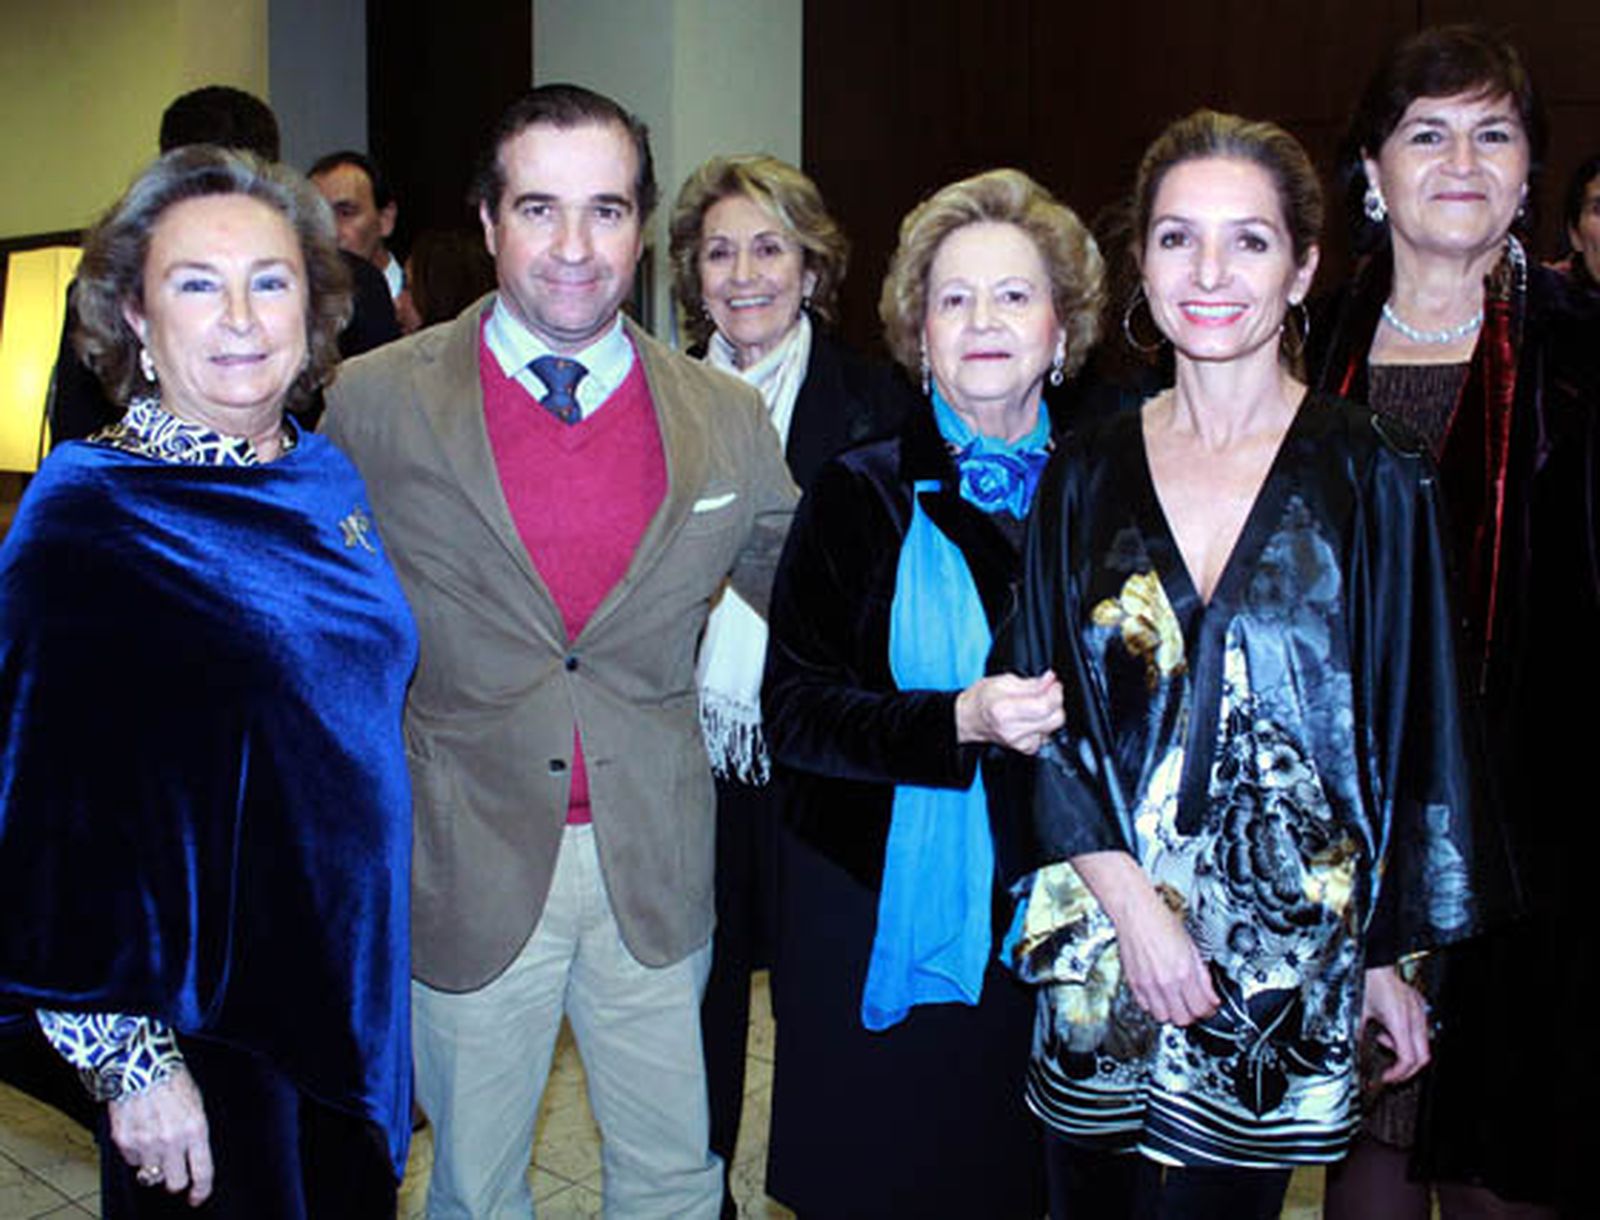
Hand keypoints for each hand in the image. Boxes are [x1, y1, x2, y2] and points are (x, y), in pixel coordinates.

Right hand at [108, 1065, 213, 1205]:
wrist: (139, 1065)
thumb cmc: (171, 1079)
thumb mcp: (196, 1103)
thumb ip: (195, 1133)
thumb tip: (193, 1157)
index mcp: (195, 1129)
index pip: (202, 1172)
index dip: (201, 1191)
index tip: (197, 1197)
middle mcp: (171, 1140)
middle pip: (174, 1183)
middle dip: (175, 1181)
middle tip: (174, 1173)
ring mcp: (145, 1143)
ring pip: (150, 1175)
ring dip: (154, 1166)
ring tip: (155, 1144)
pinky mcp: (124, 1142)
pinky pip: (131, 1162)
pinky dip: (136, 1154)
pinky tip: (140, 1134)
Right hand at [955, 670, 1064, 752]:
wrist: (971, 718)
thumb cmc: (983, 698)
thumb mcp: (1003, 681)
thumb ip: (1032, 682)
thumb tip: (1050, 680)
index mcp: (1005, 711)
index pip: (1045, 705)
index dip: (1055, 692)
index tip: (1053, 683)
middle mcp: (1013, 730)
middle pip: (1055, 719)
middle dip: (1055, 702)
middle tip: (1047, 692)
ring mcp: (1020, 743)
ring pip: (1053, 727)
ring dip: (1050, 714)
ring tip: (1036, 704)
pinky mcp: (1026, 749)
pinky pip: (1047, 735)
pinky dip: (1044, 725)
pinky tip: (1031, 718)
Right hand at [1072, 850, 1219, 1025]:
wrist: (1135, 912)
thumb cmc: (1161, 922)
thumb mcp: (1191, 946)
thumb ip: (1202, 975)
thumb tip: (1211, 994)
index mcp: (1183, 971)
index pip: (1201, 1008)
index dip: (1209, 1010)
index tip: (1210, 1006)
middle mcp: (1165, 981)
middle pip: (1183, 1019)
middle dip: (1192, 1015)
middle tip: (1195, 1006)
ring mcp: (1148, 984)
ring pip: (1164, 1018)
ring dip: (1173, 1014)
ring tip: (1177, 1002)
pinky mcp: (1134, 983)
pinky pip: (1146, 1007)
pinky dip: (1155, 1006)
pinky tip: (1160, 995)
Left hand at [1362, 965, 1429, 1083]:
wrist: (1376, 961)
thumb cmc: (1368, 980)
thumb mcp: (1358, 1011)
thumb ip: (1359, 1032)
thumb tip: (1355, 1046)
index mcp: (1400, 1021)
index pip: (1408, 1058)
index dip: (1398, 1073)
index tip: (1387, 1077)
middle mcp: (1414, 1017)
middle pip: (1423, 1057)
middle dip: (1407, 1070)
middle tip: (1392, 1074)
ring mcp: (1420, 1011)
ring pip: (1423, 1045)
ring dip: (1405, 1051)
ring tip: (1383, 1039)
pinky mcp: (1420, 1007)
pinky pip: (1420, 1031)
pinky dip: (1407, 1037)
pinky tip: (1390, 1030)